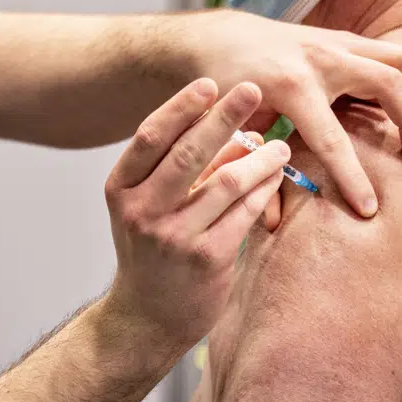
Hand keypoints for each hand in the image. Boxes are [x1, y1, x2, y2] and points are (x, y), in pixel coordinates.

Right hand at [102, 79, 288, 350]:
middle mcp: (141, 211)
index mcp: (121, 188)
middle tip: (253, 88)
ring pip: (227, 181)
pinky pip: (245, 212)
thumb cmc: (153, 249)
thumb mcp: (152, 203)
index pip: (150, 136)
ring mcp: (173, 237)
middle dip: (225, 116)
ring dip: (259, 157)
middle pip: (189, 152)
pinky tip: (276, 177)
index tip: (209, 83)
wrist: (146, 317)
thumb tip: (236, 128)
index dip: (181, 107)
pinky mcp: (206, 259)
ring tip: (280, 143)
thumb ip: (185, 167)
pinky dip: (264, 189)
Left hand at [180, 10, 401, 217]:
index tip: (370, 209)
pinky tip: (373, 104)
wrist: (215, 36)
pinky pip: (381, 53)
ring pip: (395, 59)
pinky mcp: (338, 36)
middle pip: (388, 84)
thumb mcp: (231, 131)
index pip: (331, 140)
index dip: (353, 179)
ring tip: (396, 125)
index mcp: (290, 87)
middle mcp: (318, 59)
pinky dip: (386, 77)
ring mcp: (331, 41)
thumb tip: (275, 224)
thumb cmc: (221, 87)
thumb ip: (254, 173)